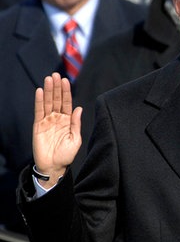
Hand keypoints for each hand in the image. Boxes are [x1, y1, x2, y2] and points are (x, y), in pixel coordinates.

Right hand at [32, 73, 81, 187]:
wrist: (54, 167)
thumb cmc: (67, 155)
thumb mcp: (75, 139)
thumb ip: (76, 123)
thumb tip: (79, 108)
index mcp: (68, 120)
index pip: (67, 103)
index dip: (66, 92)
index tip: (66, 80)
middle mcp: (57, 118)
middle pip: (56, 99)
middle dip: (56, 87)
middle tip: (55, 74)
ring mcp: (47, 121)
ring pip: (47, 103)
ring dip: (48, 91)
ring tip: (48, 79)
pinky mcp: (38, 126)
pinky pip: (38, 112)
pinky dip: (39, 101)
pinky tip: (39, 91)